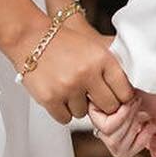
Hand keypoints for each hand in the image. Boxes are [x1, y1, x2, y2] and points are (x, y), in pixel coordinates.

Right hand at [17, 18, 133, 124]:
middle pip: (108, 107)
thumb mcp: (92, 48)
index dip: (120, 97)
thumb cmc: (63, 43)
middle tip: (90, 95)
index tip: (114, 96)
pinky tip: (57, 94)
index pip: (124, 91)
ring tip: (67, 87)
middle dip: (101, 105)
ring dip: (76, 105)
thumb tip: (127, 100)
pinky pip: (65, 119)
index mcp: (101, 58)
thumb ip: (109, 70)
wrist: (29, 37)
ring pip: (83, 114)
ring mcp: (68, 87)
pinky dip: (61, 110)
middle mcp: (87, 73)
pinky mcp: (50, 98)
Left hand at [89, 91, 155, 156]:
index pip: (122, 151)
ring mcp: (101, 112)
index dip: (138, 143)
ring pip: (111, 139)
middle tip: (141, 111)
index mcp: (123, 125)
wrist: (150, 67)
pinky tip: (128, 101)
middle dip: (133, 131)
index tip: (149, 125)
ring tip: (134, 102)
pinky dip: (121, 116)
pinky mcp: (94, 104)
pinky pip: (106, 126)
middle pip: (117, 148)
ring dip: (128, 121)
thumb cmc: (155, 85)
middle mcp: (110, 120)